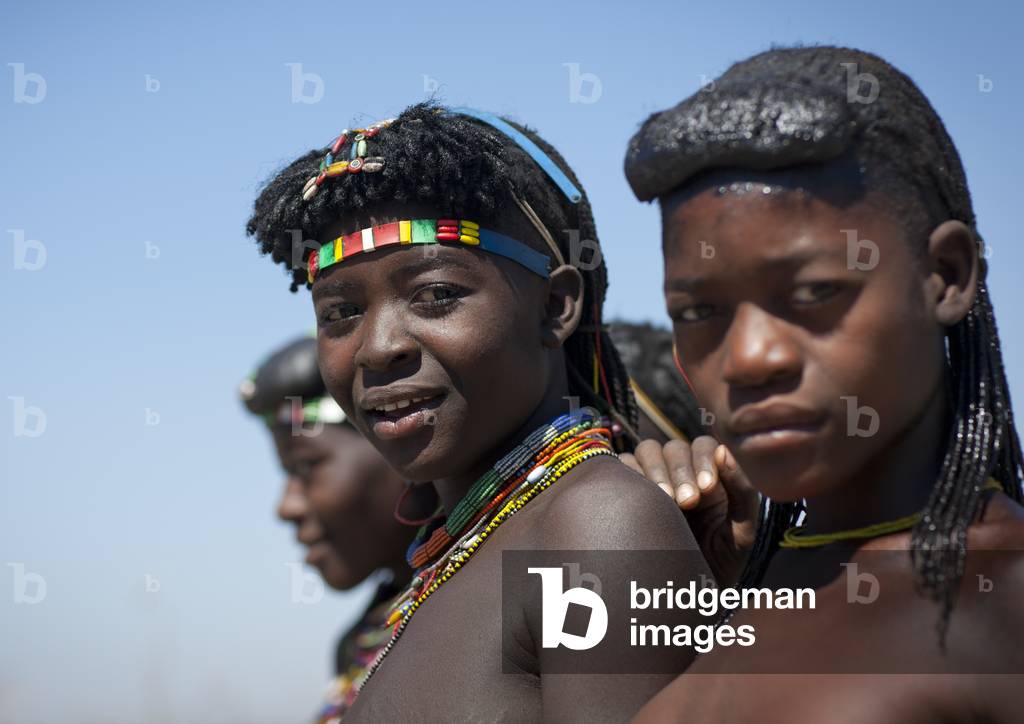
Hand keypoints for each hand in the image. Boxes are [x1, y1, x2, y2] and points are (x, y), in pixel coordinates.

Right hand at [620, 437, 758, 586]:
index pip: (702, 445)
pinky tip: (643, 500)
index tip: (707, 489)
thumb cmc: (718, 565)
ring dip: (657, 470)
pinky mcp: (624, 492)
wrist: (686, 598)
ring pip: (647, 451)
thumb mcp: (742, 531)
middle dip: (681, 471)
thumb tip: (724, 449)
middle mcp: (679, 474)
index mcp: (708, 476)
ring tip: (666, 500)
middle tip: (688, 503)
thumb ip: (742, 490)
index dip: (703, 459)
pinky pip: (622, 468)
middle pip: (673, 447)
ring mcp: (650, 481)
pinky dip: (631, 475)